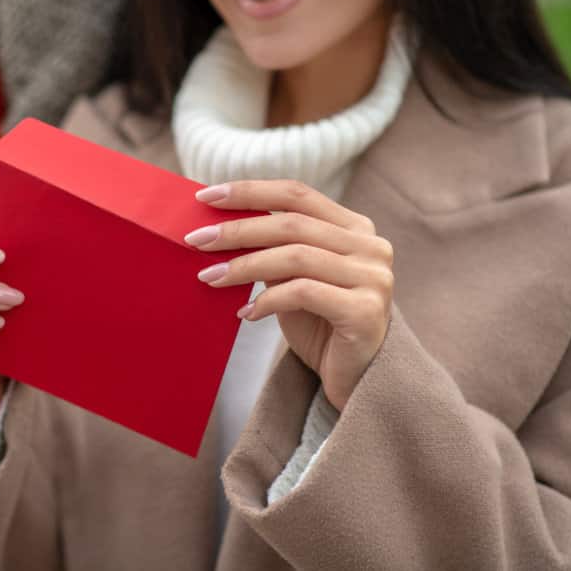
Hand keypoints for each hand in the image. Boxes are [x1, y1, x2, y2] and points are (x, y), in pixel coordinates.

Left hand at [185, 181, 393, 410]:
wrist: (356, 380)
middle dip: (238, 229)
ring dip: (244, 266)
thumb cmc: (320, 326)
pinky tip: (246, 313)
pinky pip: (304, 293)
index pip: (297, 194)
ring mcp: (373, 277)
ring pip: (295, 256)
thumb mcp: (293, 279)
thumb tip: (219, 227)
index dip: (250, 191)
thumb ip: (273, 249)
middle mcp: (371, 246)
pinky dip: (268, 300)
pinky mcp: (366, 311)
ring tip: (209, 277)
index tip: (206, 195)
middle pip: (292, 223)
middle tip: (196, 240)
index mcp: (355, 227)